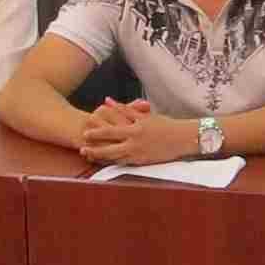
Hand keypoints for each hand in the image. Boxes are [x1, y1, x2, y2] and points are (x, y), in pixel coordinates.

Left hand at [81, 103, 198, 165]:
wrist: (182, 139)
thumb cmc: (164, 124)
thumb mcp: (144, 115)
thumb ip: (124, 108)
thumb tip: (107, 100)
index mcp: (135, 130)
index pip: (111, 132)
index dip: (96, 134)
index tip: (85, 133)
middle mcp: (135, 144)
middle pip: (109, 149)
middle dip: (94, 150)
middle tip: (82, 149)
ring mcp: (139, 155)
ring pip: (115, 159)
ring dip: (101, 158)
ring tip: (90, 157)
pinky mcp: (143, 163)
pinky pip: (124, 164)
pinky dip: (113, 163)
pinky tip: (105, 162)